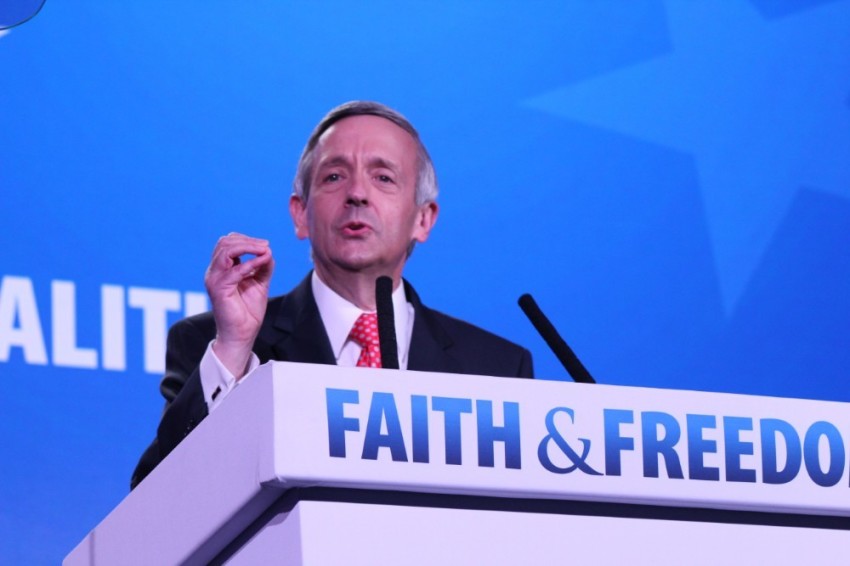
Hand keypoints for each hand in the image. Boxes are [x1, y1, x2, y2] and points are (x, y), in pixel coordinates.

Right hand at [205, 233, 274, 378]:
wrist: (243, 334)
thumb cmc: (248, 311)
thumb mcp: (259, 283)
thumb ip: (263, 266)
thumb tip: (268, 250)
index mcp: (222, 269)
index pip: (227, 243)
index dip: (246, 240)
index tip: (266, 245)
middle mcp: (214, 272)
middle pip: (224, 242)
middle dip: (248, 241)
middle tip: (266, 246)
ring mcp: (214, 279)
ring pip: (225, 250)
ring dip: (248, 247)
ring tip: (265, 250)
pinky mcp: (218, 289)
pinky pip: (234, 270)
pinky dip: (250, 263)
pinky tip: (262, 262)